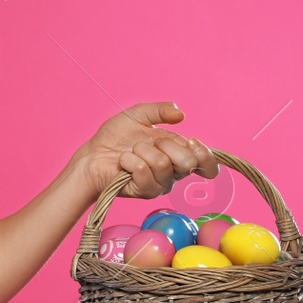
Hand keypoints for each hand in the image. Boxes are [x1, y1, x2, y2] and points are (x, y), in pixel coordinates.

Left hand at [71, 101, 219, 202]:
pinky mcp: (144, 191)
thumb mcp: (139, 115)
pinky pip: (143, 172)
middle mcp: (174, 172)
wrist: (93, 153)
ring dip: (142, 150)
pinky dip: (129, 160)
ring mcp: (160, 184)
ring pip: (162, 164)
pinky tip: (123, 161)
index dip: (204, 153)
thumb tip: (181, 114)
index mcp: (179, 155)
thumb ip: (160, 110)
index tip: (190, 141)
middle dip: (166, 145)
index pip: (208, 164)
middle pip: (188, 162)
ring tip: (131, 151)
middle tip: (149, 142)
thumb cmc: (116, 137)